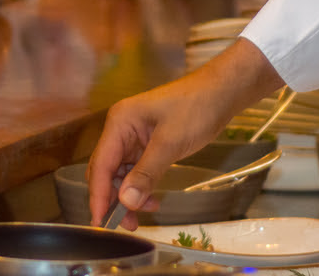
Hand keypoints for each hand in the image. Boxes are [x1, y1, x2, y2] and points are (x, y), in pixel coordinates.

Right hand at [86, 44, 272, 226]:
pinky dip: (140, 187)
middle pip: (106, 171)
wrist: (221, 93)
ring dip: (127, 196)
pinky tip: (151, 200)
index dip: (98, 194)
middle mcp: (121, 129)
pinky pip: (136, 170)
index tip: (100, 221)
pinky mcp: (148, 144)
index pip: (100, 164)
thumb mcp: (170, 143)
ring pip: (120, 174)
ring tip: (139, 218)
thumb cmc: (196, 108)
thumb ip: (146, 173)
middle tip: (124, 226)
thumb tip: (126, 202)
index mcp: (120, 122)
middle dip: (112, 199)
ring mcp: (134, 137)